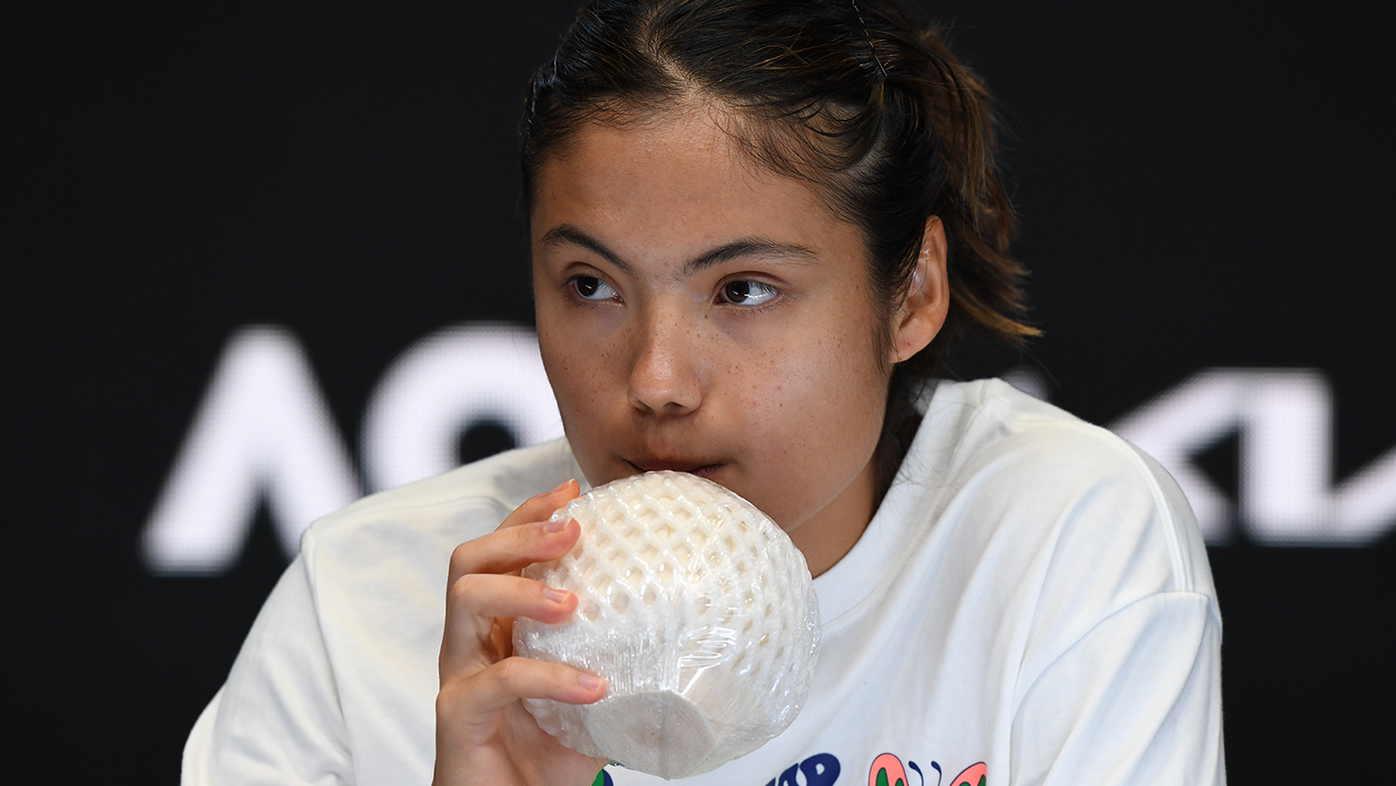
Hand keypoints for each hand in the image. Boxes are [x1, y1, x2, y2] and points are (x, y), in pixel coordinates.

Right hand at [433, 479, 607, 785]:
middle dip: (521, 533)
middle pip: (470, 560)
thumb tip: (687, 626)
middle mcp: (470, 642)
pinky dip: (550, 678)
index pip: (500, 551)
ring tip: (574, 603)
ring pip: (466, 599)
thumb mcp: (592, 692)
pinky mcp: (458, 714)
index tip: (575, 492)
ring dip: (522, 589)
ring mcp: (458, 675)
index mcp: (497, 627)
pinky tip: (594, 686)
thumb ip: (618, 656)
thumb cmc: (548, 755)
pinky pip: (497, 679)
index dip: (531, 514)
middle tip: (572, 532)